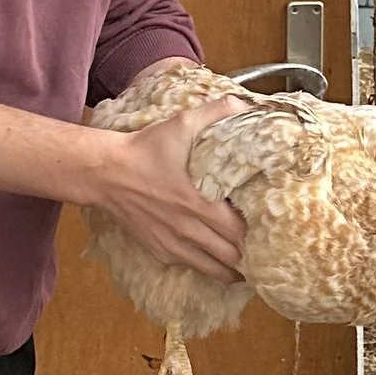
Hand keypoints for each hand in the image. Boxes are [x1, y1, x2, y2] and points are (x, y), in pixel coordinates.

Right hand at [84, 96, 247, 278]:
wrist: (105, 172)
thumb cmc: (144, 149)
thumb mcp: (181, 124)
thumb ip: (216, 112)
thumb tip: (245, 104)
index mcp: (199, 203)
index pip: (239, 232)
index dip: (258, 235)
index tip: (270, 230)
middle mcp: (188, 228)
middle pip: (230, 255)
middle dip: (249, 256)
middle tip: (263, 251)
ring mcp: (172, 242)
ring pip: (212, 269)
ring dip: (231, 270)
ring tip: (246, 267)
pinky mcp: (158, 249)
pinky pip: (189, 266)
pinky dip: (206, 267)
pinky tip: (216, 262)